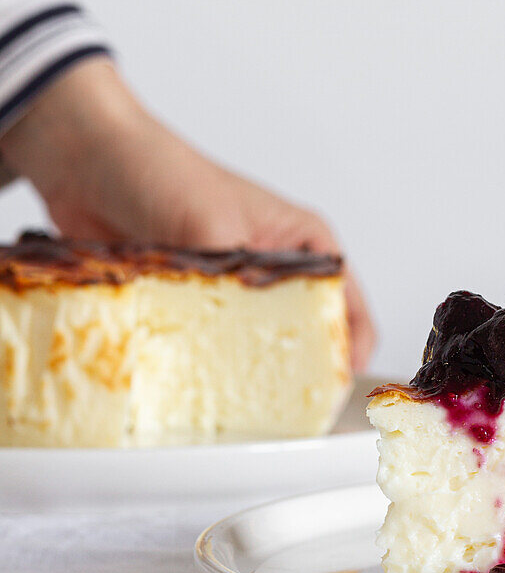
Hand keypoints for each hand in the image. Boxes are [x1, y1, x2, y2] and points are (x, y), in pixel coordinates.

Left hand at [1, 58, 375, 370]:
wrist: (87, 162)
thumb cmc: (163, 170)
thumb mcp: (211, 228)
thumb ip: (232, 284)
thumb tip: (232, 340)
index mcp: (302, 241)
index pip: (347, 304)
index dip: (348, 351)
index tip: (332, 391)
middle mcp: (272, 268)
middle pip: (303, 335)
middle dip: (296, 372)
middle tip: (284, 409)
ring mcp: (229, 289)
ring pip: (252, 347)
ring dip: (242, 372)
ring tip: (238, 403)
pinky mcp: (189, 305)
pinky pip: (204, 347)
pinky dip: (198, 366)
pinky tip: (191, 384)